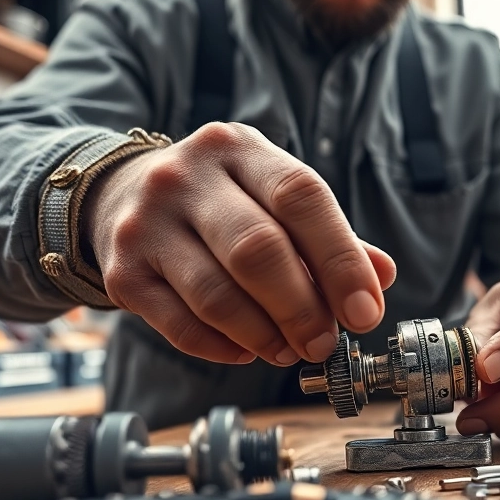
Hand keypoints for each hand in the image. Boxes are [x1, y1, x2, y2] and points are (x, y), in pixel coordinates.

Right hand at [82, 122, 395, 365]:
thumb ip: (326, 236)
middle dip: (302, 308)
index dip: (340, 260)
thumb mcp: (270, 197)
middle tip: (323, 343)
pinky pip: (181, 326)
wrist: (118, 196)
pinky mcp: (123, 271)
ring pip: (217, 295)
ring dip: (264, 335)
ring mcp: (146, 223)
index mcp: (239, 149)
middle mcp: (186, 177)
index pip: (301, 197)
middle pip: (257, 250)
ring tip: (288, 350)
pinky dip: (223, 348)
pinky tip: (246, 350)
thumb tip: (381, 276)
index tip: (365, 312)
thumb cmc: (217, 202)